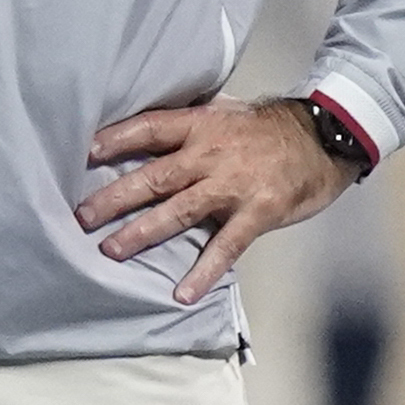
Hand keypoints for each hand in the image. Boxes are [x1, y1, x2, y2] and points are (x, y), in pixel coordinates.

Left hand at [75, 97, 354, 305]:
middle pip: (154, 176)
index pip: (149, 129)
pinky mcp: (257, 213)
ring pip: (179, 210)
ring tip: (112, 251)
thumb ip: (188, 125)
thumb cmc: (266, 128)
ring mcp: (232, 185)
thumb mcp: (224, 112)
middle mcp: (209, 154)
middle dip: (115, 197)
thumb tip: (147, 132)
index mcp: (200, 125)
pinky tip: (182, 292)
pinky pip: (226, 246)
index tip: (85, 153)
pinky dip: (204, 270)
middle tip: (81, 216)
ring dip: (143, 232)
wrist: (323, 138)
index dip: (117, 139)